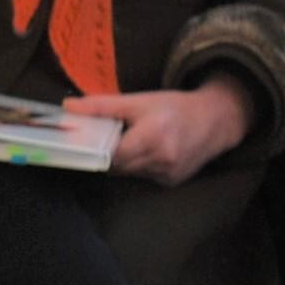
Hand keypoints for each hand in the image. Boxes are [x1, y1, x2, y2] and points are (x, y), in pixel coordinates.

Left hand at [68, 80, 254, 184]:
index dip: (97, 149)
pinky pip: (145, 177)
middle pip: (118, 167)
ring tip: (130, 142)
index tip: (86, 141)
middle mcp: (162, 160)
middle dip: (108, 155)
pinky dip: (139, 167)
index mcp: (152, 137)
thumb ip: (102, 106)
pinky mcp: (172, 183)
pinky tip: (148, 152)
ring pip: (130, 173)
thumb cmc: (175, 107)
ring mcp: (168, 175)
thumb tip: (68, 106)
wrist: (216, 120)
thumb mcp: (138, 101)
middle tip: (104, 140)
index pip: (112, 154)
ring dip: (124, 161)